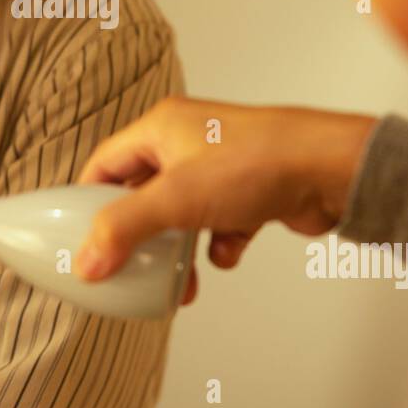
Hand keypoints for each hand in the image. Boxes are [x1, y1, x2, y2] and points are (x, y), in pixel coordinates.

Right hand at [74, 97, 375, 304]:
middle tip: (128, 267)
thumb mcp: (176, 198)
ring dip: (178, 250)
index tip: (77, 238)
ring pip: (183, 215)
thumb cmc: (259, 162)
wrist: (330, 170)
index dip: (88, 201)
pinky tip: (228, 251)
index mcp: (161, 128)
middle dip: (139, 236)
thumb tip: (85, 262)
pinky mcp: (251, 190)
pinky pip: (220, 223)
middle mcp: (189, 141)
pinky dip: (220, 243)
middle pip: (144, 193)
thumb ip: (124, 230)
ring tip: (178, 279)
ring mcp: (221, 166)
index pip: (105, 163)